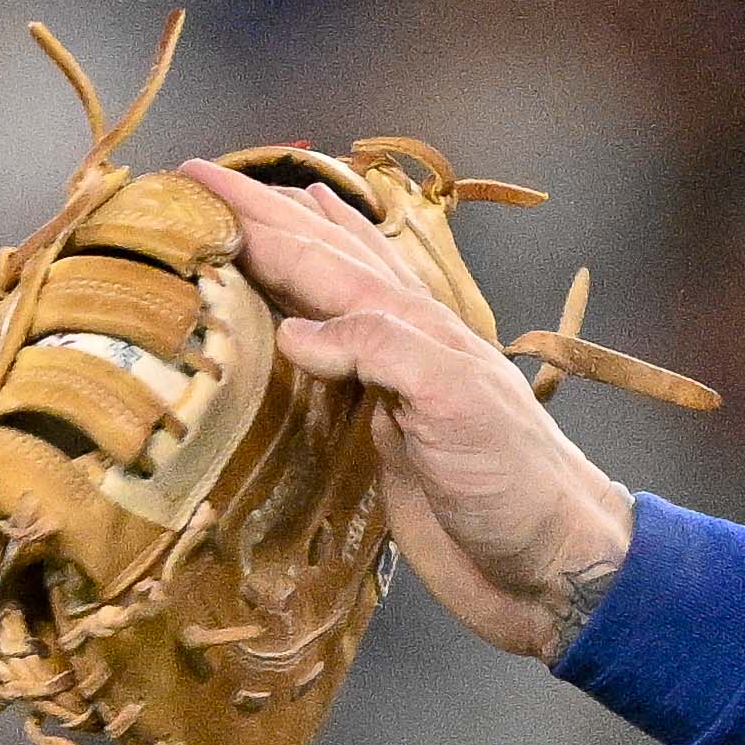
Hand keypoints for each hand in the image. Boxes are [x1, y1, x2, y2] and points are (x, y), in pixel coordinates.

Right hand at [194, 161, 641, 657]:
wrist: (550, 565)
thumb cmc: (514, 483)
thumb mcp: (455, 402)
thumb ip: (381, 351)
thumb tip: (291, 327)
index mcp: (411, 325)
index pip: (316, 256)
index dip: (255, 217)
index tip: (193, 179)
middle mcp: (397, 343)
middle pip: (320, 260)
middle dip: (262, 217)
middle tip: (200, 178)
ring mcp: (388, 388)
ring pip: (329, 297)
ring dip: (295, 250)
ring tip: (267, 210)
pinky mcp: (376, 440)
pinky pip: (325, 365)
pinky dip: (305, 326)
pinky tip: (297, 323)